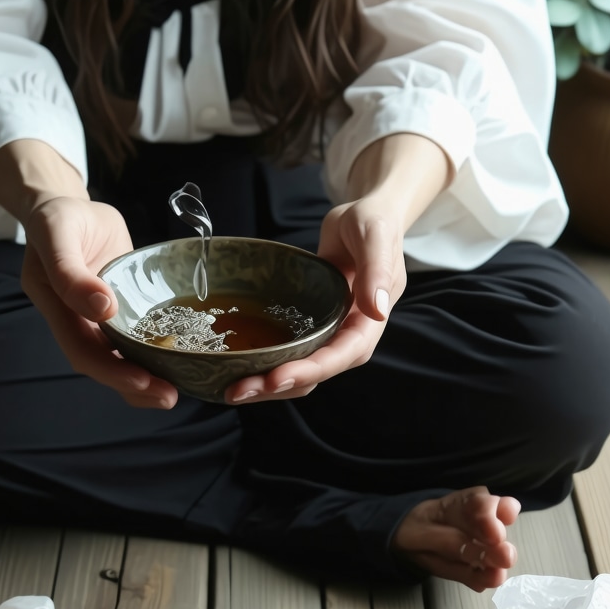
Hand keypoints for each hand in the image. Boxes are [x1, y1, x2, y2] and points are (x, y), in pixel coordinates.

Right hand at [21, 197, 178, 408]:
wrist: (66, 208)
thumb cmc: (58, 217)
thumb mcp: (57, 231)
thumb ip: (69, 270)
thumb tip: (102, 307)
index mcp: (55, 306)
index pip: (80, 349)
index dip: (110, 368)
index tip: (143, 378)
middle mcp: (74, 320)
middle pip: (100, 364)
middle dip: (132, 385)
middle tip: (168, 396)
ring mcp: (95, 319)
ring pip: (116, 359)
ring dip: (143, 381)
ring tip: (173, 394)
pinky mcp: (118, 311)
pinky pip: (132, 340)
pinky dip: (151, 357)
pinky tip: (176, 366)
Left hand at [225, 196, 406, 403]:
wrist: (362, 217)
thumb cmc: (372, 223)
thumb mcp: (374, 237)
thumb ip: (377, 271)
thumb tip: (376, 310)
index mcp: (369, 320)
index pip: (342, 355)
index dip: (310, 370)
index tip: (277, 378)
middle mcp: (349, 335)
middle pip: (316, 373)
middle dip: (279, 386)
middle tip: (238, 391)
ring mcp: (328, 333)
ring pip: (300, 371)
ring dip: (267, 384)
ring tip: (232, 389)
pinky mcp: (310, 327)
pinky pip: (290, 353)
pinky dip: (266, 365)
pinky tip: (238, 370)